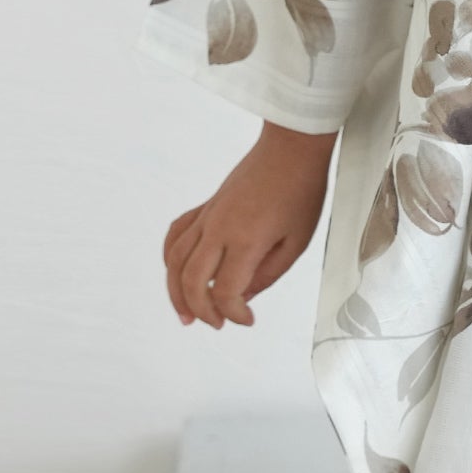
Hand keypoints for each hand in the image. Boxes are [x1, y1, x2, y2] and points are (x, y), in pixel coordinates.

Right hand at [163, 122, 338, 327]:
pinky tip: (176, 272)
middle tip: (215, 324)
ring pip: (175, 260)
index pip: (225, 291)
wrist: (292, 148)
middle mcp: (219, 228)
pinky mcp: (206, 206)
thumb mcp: (297, 242)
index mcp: (246, 239)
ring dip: (175, 291)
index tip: (247, 319)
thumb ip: (268, 274)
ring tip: (186, 313)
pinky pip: (177, 234)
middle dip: (201, 310)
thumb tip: (242, 296)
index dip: (234, 313)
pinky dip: (170, 257)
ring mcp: (209, 215)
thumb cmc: (301, 189)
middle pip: (192, 280)